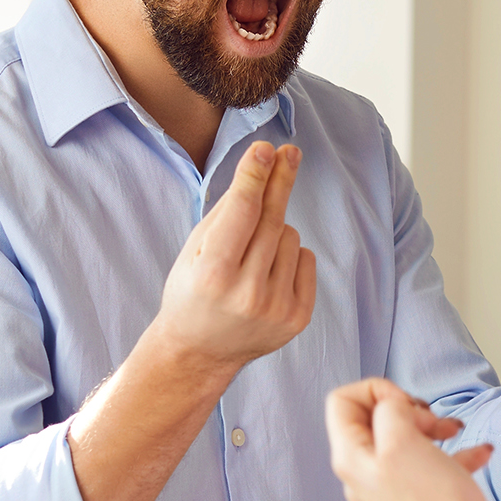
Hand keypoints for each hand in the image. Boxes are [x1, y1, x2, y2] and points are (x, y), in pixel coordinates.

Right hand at [143, 141, 316, 372]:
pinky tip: (268, 273)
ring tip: (250, 257)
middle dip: (277, 183)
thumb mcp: (195, 249)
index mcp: (213, 275)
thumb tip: (264, 163)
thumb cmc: (193, 290)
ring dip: (275, 233)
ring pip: (291, 236)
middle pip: (272, 219)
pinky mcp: (297, 318)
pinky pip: (306, 259)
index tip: (267, 149)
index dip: (255, 176)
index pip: (242, 213)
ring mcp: (276, 309)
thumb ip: (228, 208)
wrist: (200, 351)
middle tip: (287, 152)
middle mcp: (247, 294)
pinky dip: (291, 256)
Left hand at [326, 378, 494, 500]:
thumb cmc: (435, 500)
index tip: (406, 403)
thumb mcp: (403, 439)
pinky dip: (450, 453)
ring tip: (456, 430)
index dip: (376, 390)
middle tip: (433, 422)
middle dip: (408, 410)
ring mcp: (387, 491)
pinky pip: (428, 465)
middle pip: (373, 420)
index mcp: (349, 459)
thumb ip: (389, 409)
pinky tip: (479, 452)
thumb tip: (393, 408)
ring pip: (402, 441)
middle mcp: (361, 477)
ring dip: (431, 428)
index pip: (341, 401)